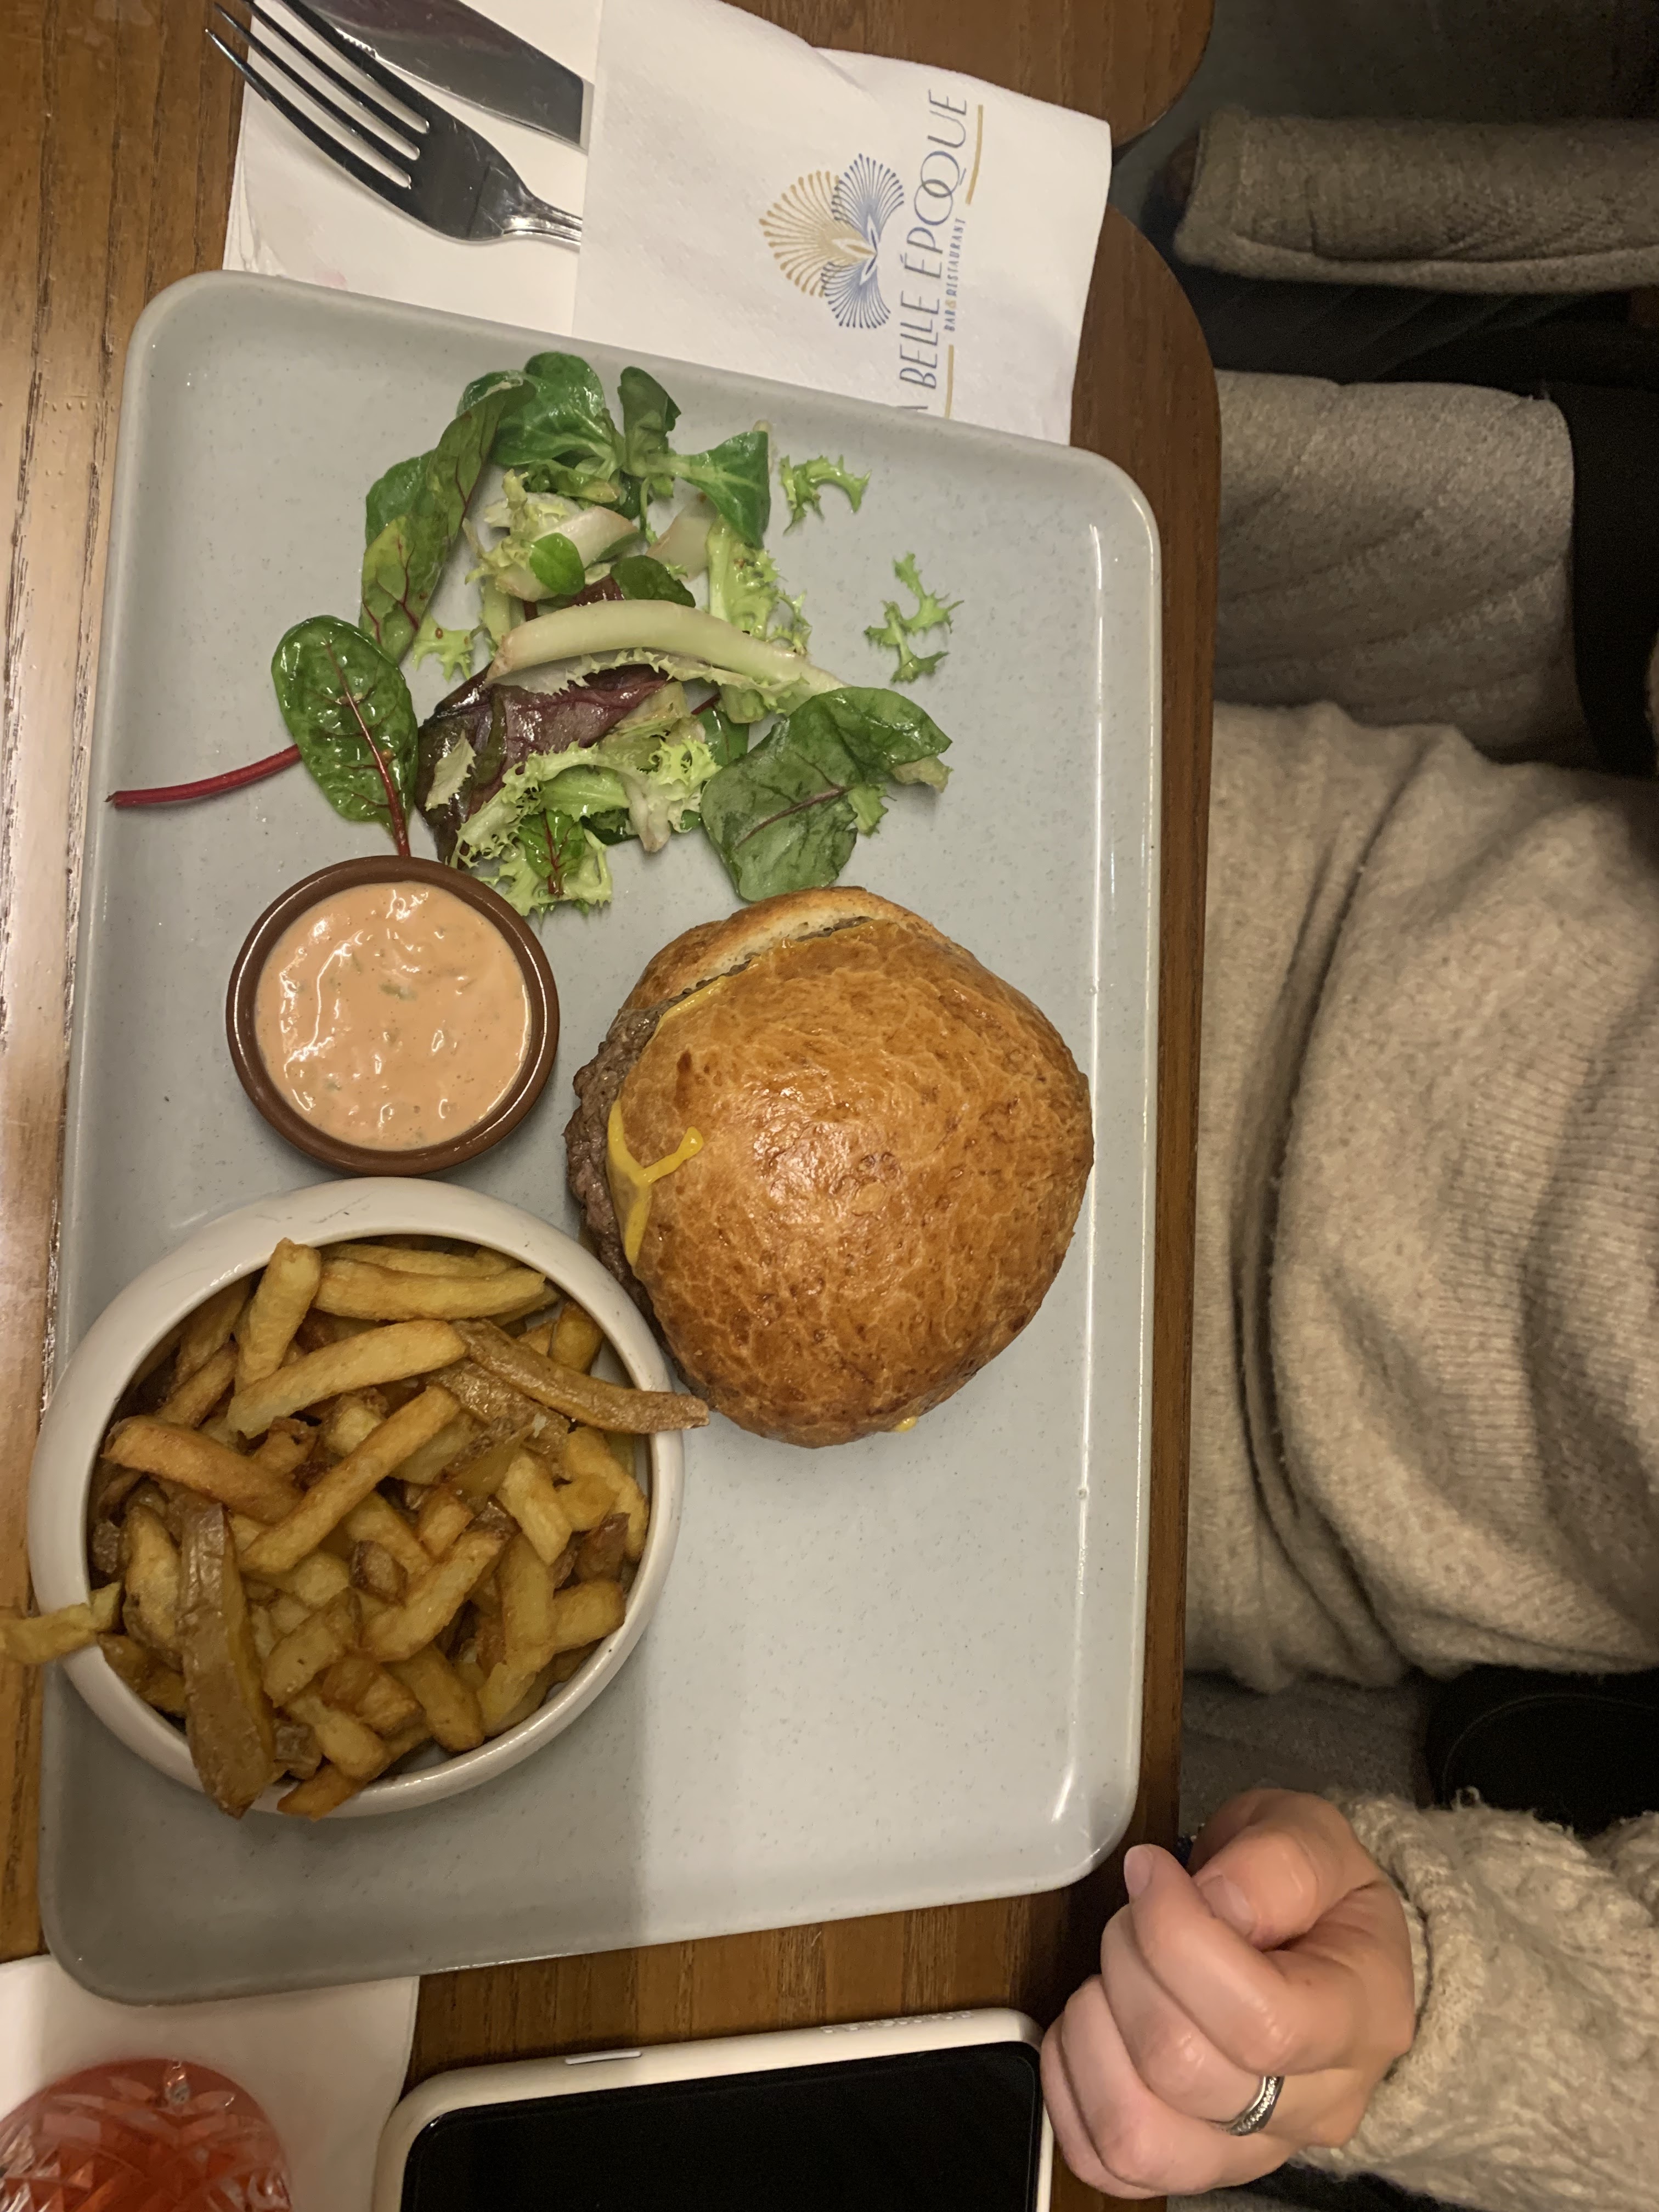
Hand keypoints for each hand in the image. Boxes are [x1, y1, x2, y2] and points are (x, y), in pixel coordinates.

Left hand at [1042, 1790, 1414, 2198]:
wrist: (1310, 1941)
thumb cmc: (1307, 1890)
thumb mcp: (1312, 1837)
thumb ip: (1277, 1864)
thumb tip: (1216, 1905)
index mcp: (1362, 2022)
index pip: (1260, 2022)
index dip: (1176, 1938)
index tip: (1149, 1872)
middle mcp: (1316, 2109)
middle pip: (1184, 2070)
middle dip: (1129, 1966)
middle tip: (1135, 1913)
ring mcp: (1251, 2152)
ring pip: (1136, 2135)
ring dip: (1093, 2033)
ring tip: (1112, 1974)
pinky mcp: (1188, 2166)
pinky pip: (1104, 2161)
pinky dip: (1070, 2085)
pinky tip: (1092, 2024)